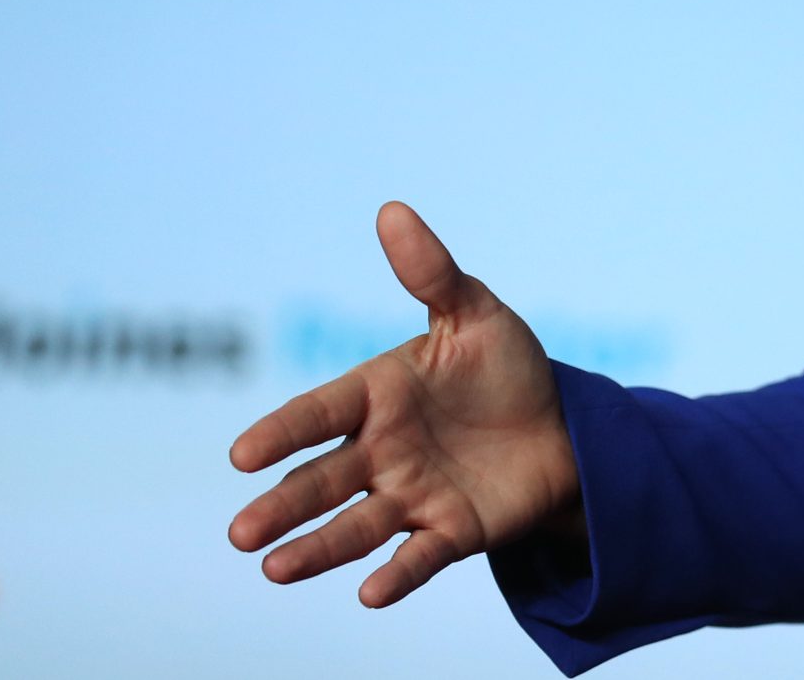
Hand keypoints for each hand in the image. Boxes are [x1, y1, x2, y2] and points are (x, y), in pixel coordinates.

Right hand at [227, 201, 585, 607]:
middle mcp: (383, 451)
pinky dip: (395, 575)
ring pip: (355, 526)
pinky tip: (369, 594)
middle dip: (282, 504)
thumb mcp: (476, 313)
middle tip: (240, 532)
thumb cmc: (505, 369)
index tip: (242, 454)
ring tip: (274, 569)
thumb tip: (392, 210)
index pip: (320, 413)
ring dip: (317, 549)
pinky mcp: (451, 531)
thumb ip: (432, 273)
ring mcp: (412, 495)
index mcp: (379, 395)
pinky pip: (419, 557)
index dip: (282, 433)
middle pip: (323, 480)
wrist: (564, 426)